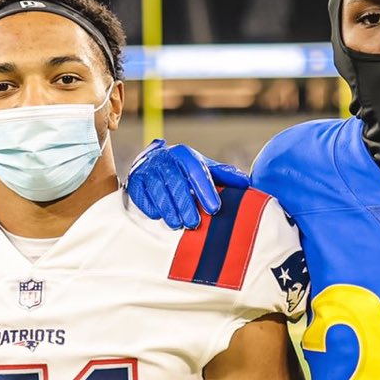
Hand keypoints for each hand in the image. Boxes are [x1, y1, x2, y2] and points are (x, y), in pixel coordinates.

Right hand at [125, 139, 251, 230]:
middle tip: (194, 223)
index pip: (197, 170)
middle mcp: (164, 159)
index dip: (206, 190)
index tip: (214, 209)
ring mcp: (147, 169)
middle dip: (186, 204)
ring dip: (168, 209)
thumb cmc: (183, 171)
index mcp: (184, 155)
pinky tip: (158, 216)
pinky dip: (150, 207)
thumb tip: (246, 183)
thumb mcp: (204, 169)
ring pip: (157, 190)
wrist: (151, 163)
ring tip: (178, 224)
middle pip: (176, 181)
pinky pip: (141, 195)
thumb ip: (224, 175)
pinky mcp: (134, 181)